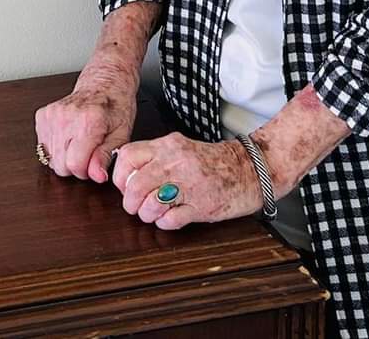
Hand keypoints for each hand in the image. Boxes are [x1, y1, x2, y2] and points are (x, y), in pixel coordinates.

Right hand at [34, 70, 136, 182]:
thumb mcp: (121, 133)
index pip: (75, 165)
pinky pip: (44, 146)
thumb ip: (107, 156)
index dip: (86, 171)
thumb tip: (97, 176)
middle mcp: (66, 117)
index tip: (95, 162)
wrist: (103, 83)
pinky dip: (56, 147)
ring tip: (80, 142)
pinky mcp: (42, 115)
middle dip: (75, 165)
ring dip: (65, 156)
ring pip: (50, 158)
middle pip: (60, 165)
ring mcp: (51, 115)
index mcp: (88, 121)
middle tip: (89, 151)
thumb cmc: (116, 106)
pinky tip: (69, 136)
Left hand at [113, 132, 260, 229]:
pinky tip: (171, 218)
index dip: (120, 176)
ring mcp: (189, 184)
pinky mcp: (201, 205)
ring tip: (154, 213)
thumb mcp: (181, 149)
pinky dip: (165, 223)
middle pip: (135, 185)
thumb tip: (127, 175)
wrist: (248, 169)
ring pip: (150, 204)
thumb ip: (155, 158)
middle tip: (135, 206)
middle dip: (130, 202)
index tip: (124, 185)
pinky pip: (170, 220)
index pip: (128, 156)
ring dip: (147, 215)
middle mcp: (176, 162)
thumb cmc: (213, 162)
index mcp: (168, 145)